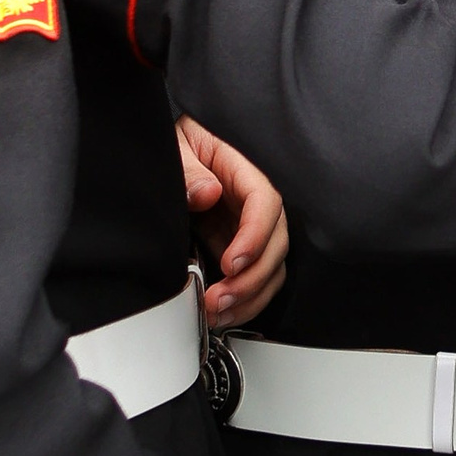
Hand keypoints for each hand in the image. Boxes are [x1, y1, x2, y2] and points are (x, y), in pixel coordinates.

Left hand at [178, 116, 288, 326]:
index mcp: (246, 170)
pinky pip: (256, 276)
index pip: (266, 203)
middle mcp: (257, 202)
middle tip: (219, 299)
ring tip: (219, 312)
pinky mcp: (242, 245)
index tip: (230, 264)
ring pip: (272, 267)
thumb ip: (189, 169)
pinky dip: (245, 299)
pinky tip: (224, 311)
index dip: (254, 237)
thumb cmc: (185, 143)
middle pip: (276, 243)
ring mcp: (252, 226)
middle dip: (251, 279)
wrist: (181, 150)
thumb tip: (207, 193)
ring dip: (250, 296)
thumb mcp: (179, 146)